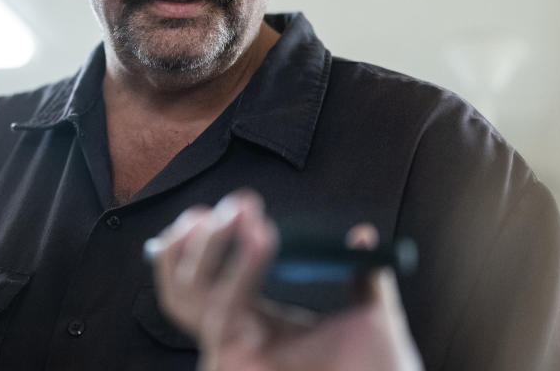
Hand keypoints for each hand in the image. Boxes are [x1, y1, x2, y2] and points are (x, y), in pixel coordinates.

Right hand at [150, 190, 422, 370]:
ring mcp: (229, 351)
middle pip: (183, 286)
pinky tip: (261, 239)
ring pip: (189, 296)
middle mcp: (234, 337)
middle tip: (235, 205)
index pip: (200, 281)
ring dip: (210, 246)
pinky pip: (222, 311)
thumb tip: (362, 235)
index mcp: (254, 323)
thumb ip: (361, 274)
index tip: (213, 209)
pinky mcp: (233, 362)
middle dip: (195, 240)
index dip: (191, 245)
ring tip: (246, 215)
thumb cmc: (377, 367)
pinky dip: (237, 271)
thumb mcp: (365, 311)